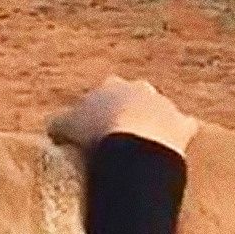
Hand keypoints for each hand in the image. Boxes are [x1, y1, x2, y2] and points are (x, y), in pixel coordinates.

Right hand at [48, 77, 199, 155]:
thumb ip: (57, 122)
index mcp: (111, 85)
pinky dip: (178, 135)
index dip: (97, 109)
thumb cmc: (96, 133)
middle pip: (132, 97)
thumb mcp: (64, 126)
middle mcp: (140, 88)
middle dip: (127, 110)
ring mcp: (164, 105)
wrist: (135, 146)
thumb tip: (51, 126)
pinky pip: (184, 127)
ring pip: (158, 110)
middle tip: (117, 134)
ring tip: (142, 145)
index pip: (102, 92)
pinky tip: (169, 148)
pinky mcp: (183, 125)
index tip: (92, 127)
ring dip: (152, 123)